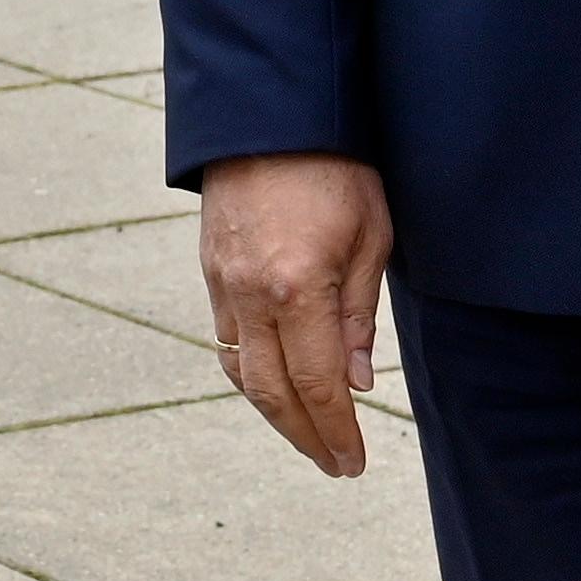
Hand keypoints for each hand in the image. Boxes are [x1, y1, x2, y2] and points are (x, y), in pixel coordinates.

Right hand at [198, 153, 391, 477]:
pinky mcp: (210, 271)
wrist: (267, 115)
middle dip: (305, 436)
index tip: (354, 462)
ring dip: (274, 412)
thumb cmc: (334, 169)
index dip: (336, 430)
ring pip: (241, 372)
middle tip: (335, 464)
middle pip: (272, 392)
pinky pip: (225, 340)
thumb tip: (356, 381)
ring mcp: (223, 284)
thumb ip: (359, 314)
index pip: (317, 384)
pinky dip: (250, 374)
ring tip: (308, 435)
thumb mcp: (370, 236)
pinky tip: (275, 385)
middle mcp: (251, 294)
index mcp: (299, 287)